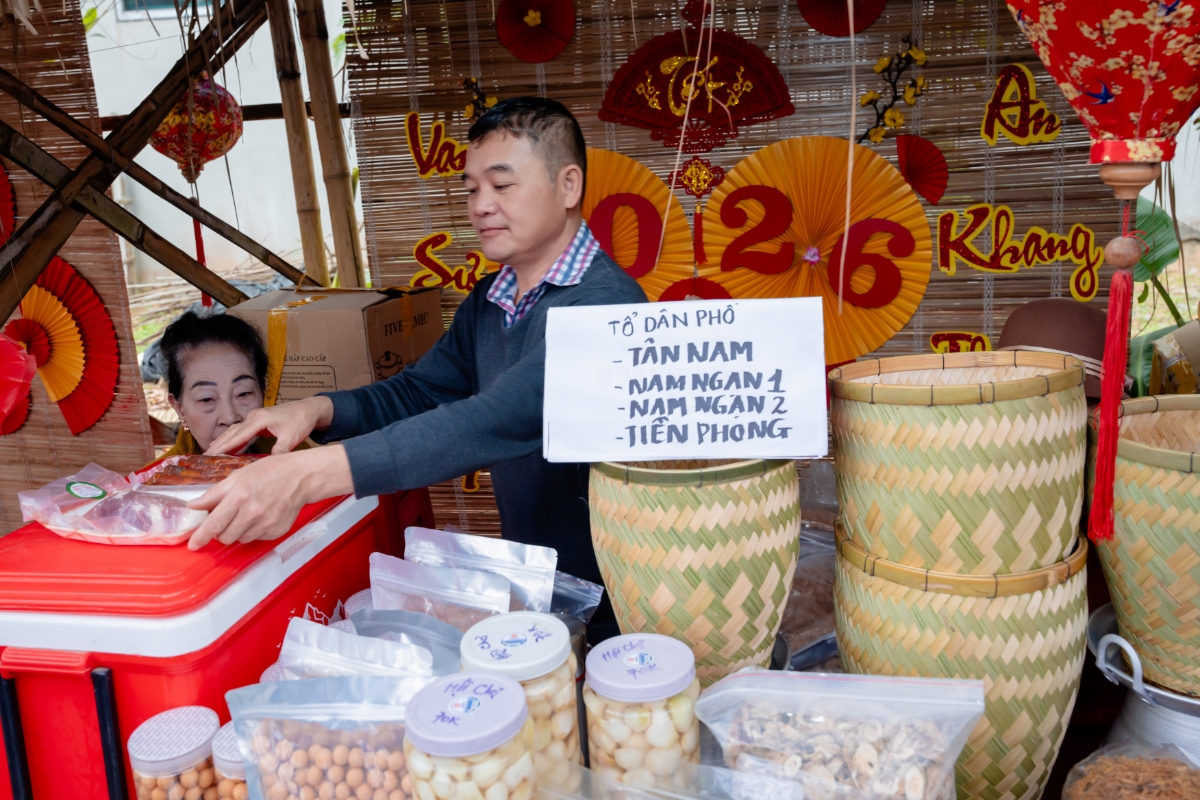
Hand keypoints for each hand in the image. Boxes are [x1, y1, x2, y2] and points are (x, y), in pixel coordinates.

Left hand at [186, 445, 354, 549]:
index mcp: (239, 497)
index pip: (214, 524)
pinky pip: (257, 538)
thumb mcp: (238, 476)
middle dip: (221, 532)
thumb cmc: (269, 472)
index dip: (201, 537)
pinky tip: (261, 517)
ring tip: (247, 514)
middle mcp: (252, 513)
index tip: (193, 545)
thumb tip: (193, 506)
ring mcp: (266, 524)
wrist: (301, 477)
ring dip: (238, 531)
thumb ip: (214, 494)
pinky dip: (254, 531)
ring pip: (241, 539)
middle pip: (225, 537)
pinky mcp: (277, 531)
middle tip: (227, 519)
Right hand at [205, 395, 334, 455]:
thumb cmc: (302, 420)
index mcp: (260, 419)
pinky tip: (227, 448)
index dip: (225, 445)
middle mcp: (254, 417)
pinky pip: (242, 431)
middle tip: (204, 456)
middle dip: (218, 443)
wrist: (310, 409)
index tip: (212, 454)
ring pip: (235, 431)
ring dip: (223, 441)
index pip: (239, 435)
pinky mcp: (258, 422)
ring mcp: (255, 418)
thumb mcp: (293, 436)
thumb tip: (271, 463)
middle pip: (232, 432)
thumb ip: (281, 448)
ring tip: (210, 452)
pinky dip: (233, 439)